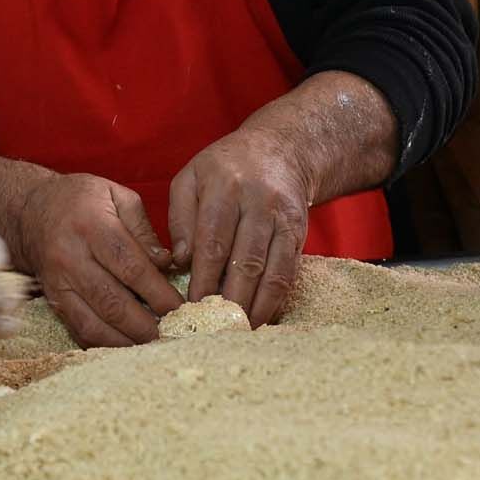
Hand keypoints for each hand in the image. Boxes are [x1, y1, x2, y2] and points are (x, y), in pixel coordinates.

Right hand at [15, 172, 175, 348]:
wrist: (30, 211)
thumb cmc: (80, 200)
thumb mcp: (116, 196)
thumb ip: (143, 229)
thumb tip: (166, 263)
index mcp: (92, 226)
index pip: (130, 266)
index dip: (157, 292)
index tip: (179, 308)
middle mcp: (71, 257)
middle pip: (113, 301)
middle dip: (145, 324)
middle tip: (171, 333)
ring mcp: (58, 283)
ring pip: (94, 323)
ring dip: (126, 340)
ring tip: (152, 344)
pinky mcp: (53, 300)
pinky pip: (78, 329)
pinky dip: (104, 344)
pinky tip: (126, 346)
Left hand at [166, 128, 312, 323]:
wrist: (280, 150)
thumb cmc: (224, 169)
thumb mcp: (190, 178)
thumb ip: (179, 218)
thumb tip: (179, 262)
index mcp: (223, 186)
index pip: (212, 241)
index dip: (204, 278)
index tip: (191, 305)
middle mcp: (258, 200)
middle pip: (245, 260)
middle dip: (230, 299)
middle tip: (214, 326)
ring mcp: (283, 217)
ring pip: (271, 270)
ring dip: (255, 305)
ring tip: (237, 330)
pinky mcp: (300, 232)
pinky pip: (289, 271)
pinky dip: (275, 298)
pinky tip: (260, 317)